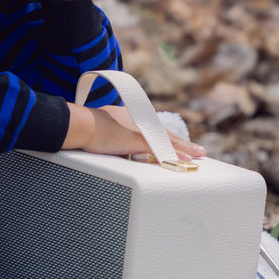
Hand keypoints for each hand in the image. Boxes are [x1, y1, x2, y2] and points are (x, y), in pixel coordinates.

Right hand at [64, 104, 206, 162]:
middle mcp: (138, 122)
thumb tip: (110, 145)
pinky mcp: (137, 140)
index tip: (181, 143)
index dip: (169, 137)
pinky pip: (161, 148)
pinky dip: (174, 154)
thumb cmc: (85, 128)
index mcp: (130, 119)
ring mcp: (139, 131)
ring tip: (198, 155)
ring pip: (167, 140)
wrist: (80, 124)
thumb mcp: (102, 131)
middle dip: (183, 143)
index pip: (155, 129)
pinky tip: (185, 159)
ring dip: (184, 149)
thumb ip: (111, 137)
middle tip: (198, 150)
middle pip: (166, 134)